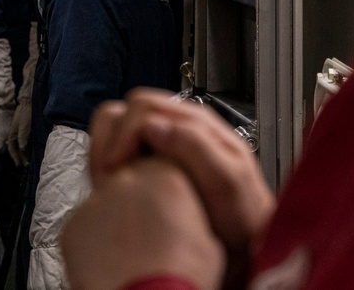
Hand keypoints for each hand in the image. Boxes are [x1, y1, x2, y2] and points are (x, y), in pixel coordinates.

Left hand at [0, 106, 13, 159]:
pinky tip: (4, 148)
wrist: (5, 105)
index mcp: (1, 137)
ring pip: (8, 148)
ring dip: (1, 151)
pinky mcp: (14, 133)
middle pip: (2, 150)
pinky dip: (8, 147)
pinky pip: (12, 143)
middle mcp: (8, 138)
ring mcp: (12, 135)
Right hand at [7, 95, 31, 165]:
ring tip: (29, 160)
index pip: (12, 149)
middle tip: (25, 165)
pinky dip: (28, 147)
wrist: (28, 102)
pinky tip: (32, 150)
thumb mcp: (23, 127)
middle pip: (17, 148)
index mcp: (12, 134)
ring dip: (24, 153)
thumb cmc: (25, 114)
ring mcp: (21, 131)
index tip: (19, 165)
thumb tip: (22, 149)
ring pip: (21, 145)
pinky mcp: (26, 129)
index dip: (15, 157)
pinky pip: (26, 141)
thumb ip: (22, 138)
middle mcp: (15, 134)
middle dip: (20, 157)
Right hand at [89, 88, 274, 285]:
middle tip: (109, 175)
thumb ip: (196, 147)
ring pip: (119, 126)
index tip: (116, 167)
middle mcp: (177, 128)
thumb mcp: (229, 182)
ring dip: (106, 149)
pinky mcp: (151, 163)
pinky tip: (114, 185)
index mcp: (196, 123)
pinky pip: (120, 149)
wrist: (247, 245)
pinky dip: (108, 162)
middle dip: (112, 140)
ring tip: (108, 180)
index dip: (125, 134)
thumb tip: (153, 126)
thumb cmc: (243, 217)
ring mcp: (163, 145)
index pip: (144, 107)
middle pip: (127, 111)